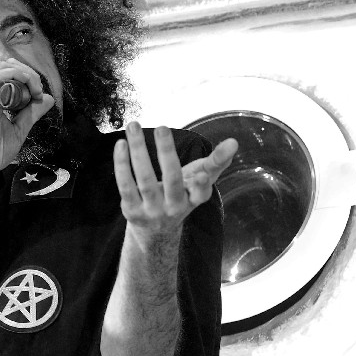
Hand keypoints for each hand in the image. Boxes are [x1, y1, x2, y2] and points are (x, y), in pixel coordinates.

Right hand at [0, 58, 55, 183]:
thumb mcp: (18, 131)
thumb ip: (31, 115)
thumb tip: (47, 98)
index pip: (10, 74)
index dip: (28, 79)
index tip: (39, 96)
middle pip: (8, 66)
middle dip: (29, 73)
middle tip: (38, 91)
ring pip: (5, 68)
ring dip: (26, 74)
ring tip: (35, 91)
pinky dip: (18, 76)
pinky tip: (29, 91)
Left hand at [114, 123, 236, 242]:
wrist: (155, 229)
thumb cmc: (181, 194)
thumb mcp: (200, 180)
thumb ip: (217, 161)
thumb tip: (234, 142)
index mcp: (194, 199)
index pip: (201, 194)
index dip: (201, 186)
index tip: (202, 176)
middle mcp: (174, 207)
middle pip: (171, 181)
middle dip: (167, 154)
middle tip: (163, 127)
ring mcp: (152, 210)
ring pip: (145, 180)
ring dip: (138, 151)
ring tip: (134, 126)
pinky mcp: (131, 210)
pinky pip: (126, 186)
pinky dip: (122, 165)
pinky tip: (121, 144)